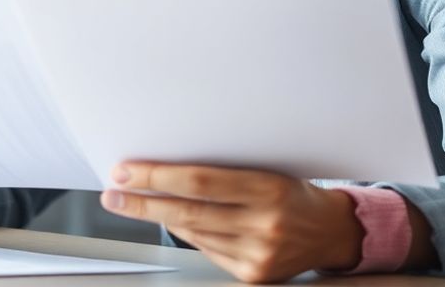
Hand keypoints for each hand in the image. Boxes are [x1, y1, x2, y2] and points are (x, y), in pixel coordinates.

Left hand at [100, 162, 362, 283]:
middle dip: (143, 202)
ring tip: (130, 203)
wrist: (331, 231)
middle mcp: (265, 224)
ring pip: (193, 233)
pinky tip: (170, 219)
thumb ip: (224, 170)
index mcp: (269, 187)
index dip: (158, 177)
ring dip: (158, 217)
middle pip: (189, 212)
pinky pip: (206, 251)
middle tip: (112, 192)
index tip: (126, 171)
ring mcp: (260, 254)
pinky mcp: (254, 276)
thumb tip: (167, 167)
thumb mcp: (267, 168)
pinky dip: (185, 233)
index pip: (201, 181)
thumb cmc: (293, 191)